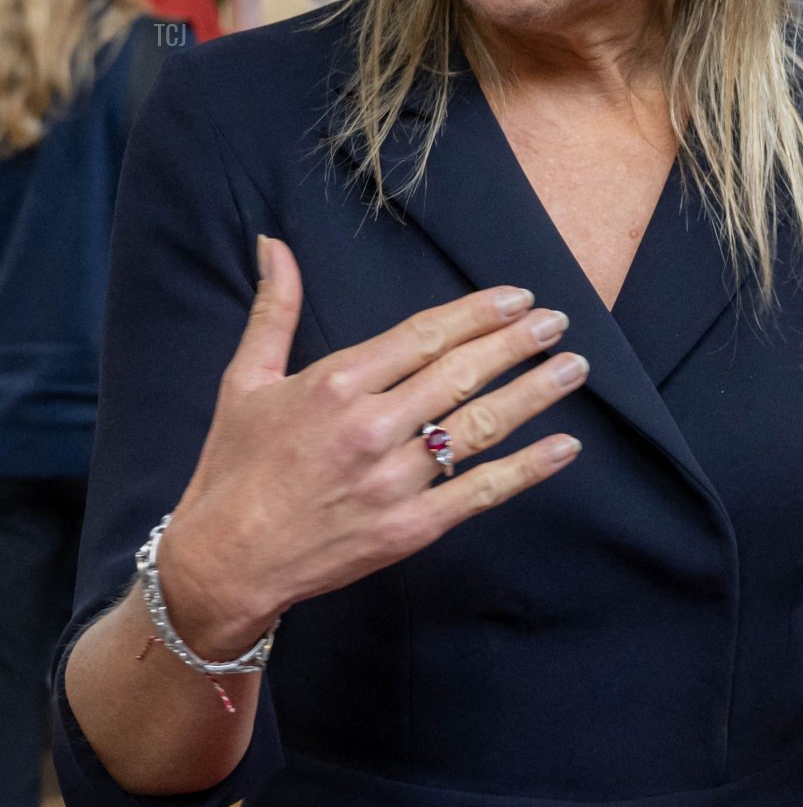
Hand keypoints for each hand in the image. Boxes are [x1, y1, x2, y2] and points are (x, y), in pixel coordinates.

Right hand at [159, 238, 585, 658]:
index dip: (477, 313)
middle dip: (517, 343)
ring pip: (480, 426)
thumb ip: (273, 310)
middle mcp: (371, 427)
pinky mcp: (410, 528)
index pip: (424, 336)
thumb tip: (272, 243)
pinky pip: (481, 491)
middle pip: (461, 373)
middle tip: (557, 321)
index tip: (516, 297)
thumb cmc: (233, 468)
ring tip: (573, 367)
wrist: (225, 563)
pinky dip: (528, 468)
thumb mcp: (244, 381)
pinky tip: (565, 446)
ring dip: (534, 392)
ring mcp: (395, 480)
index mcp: (335, 385)